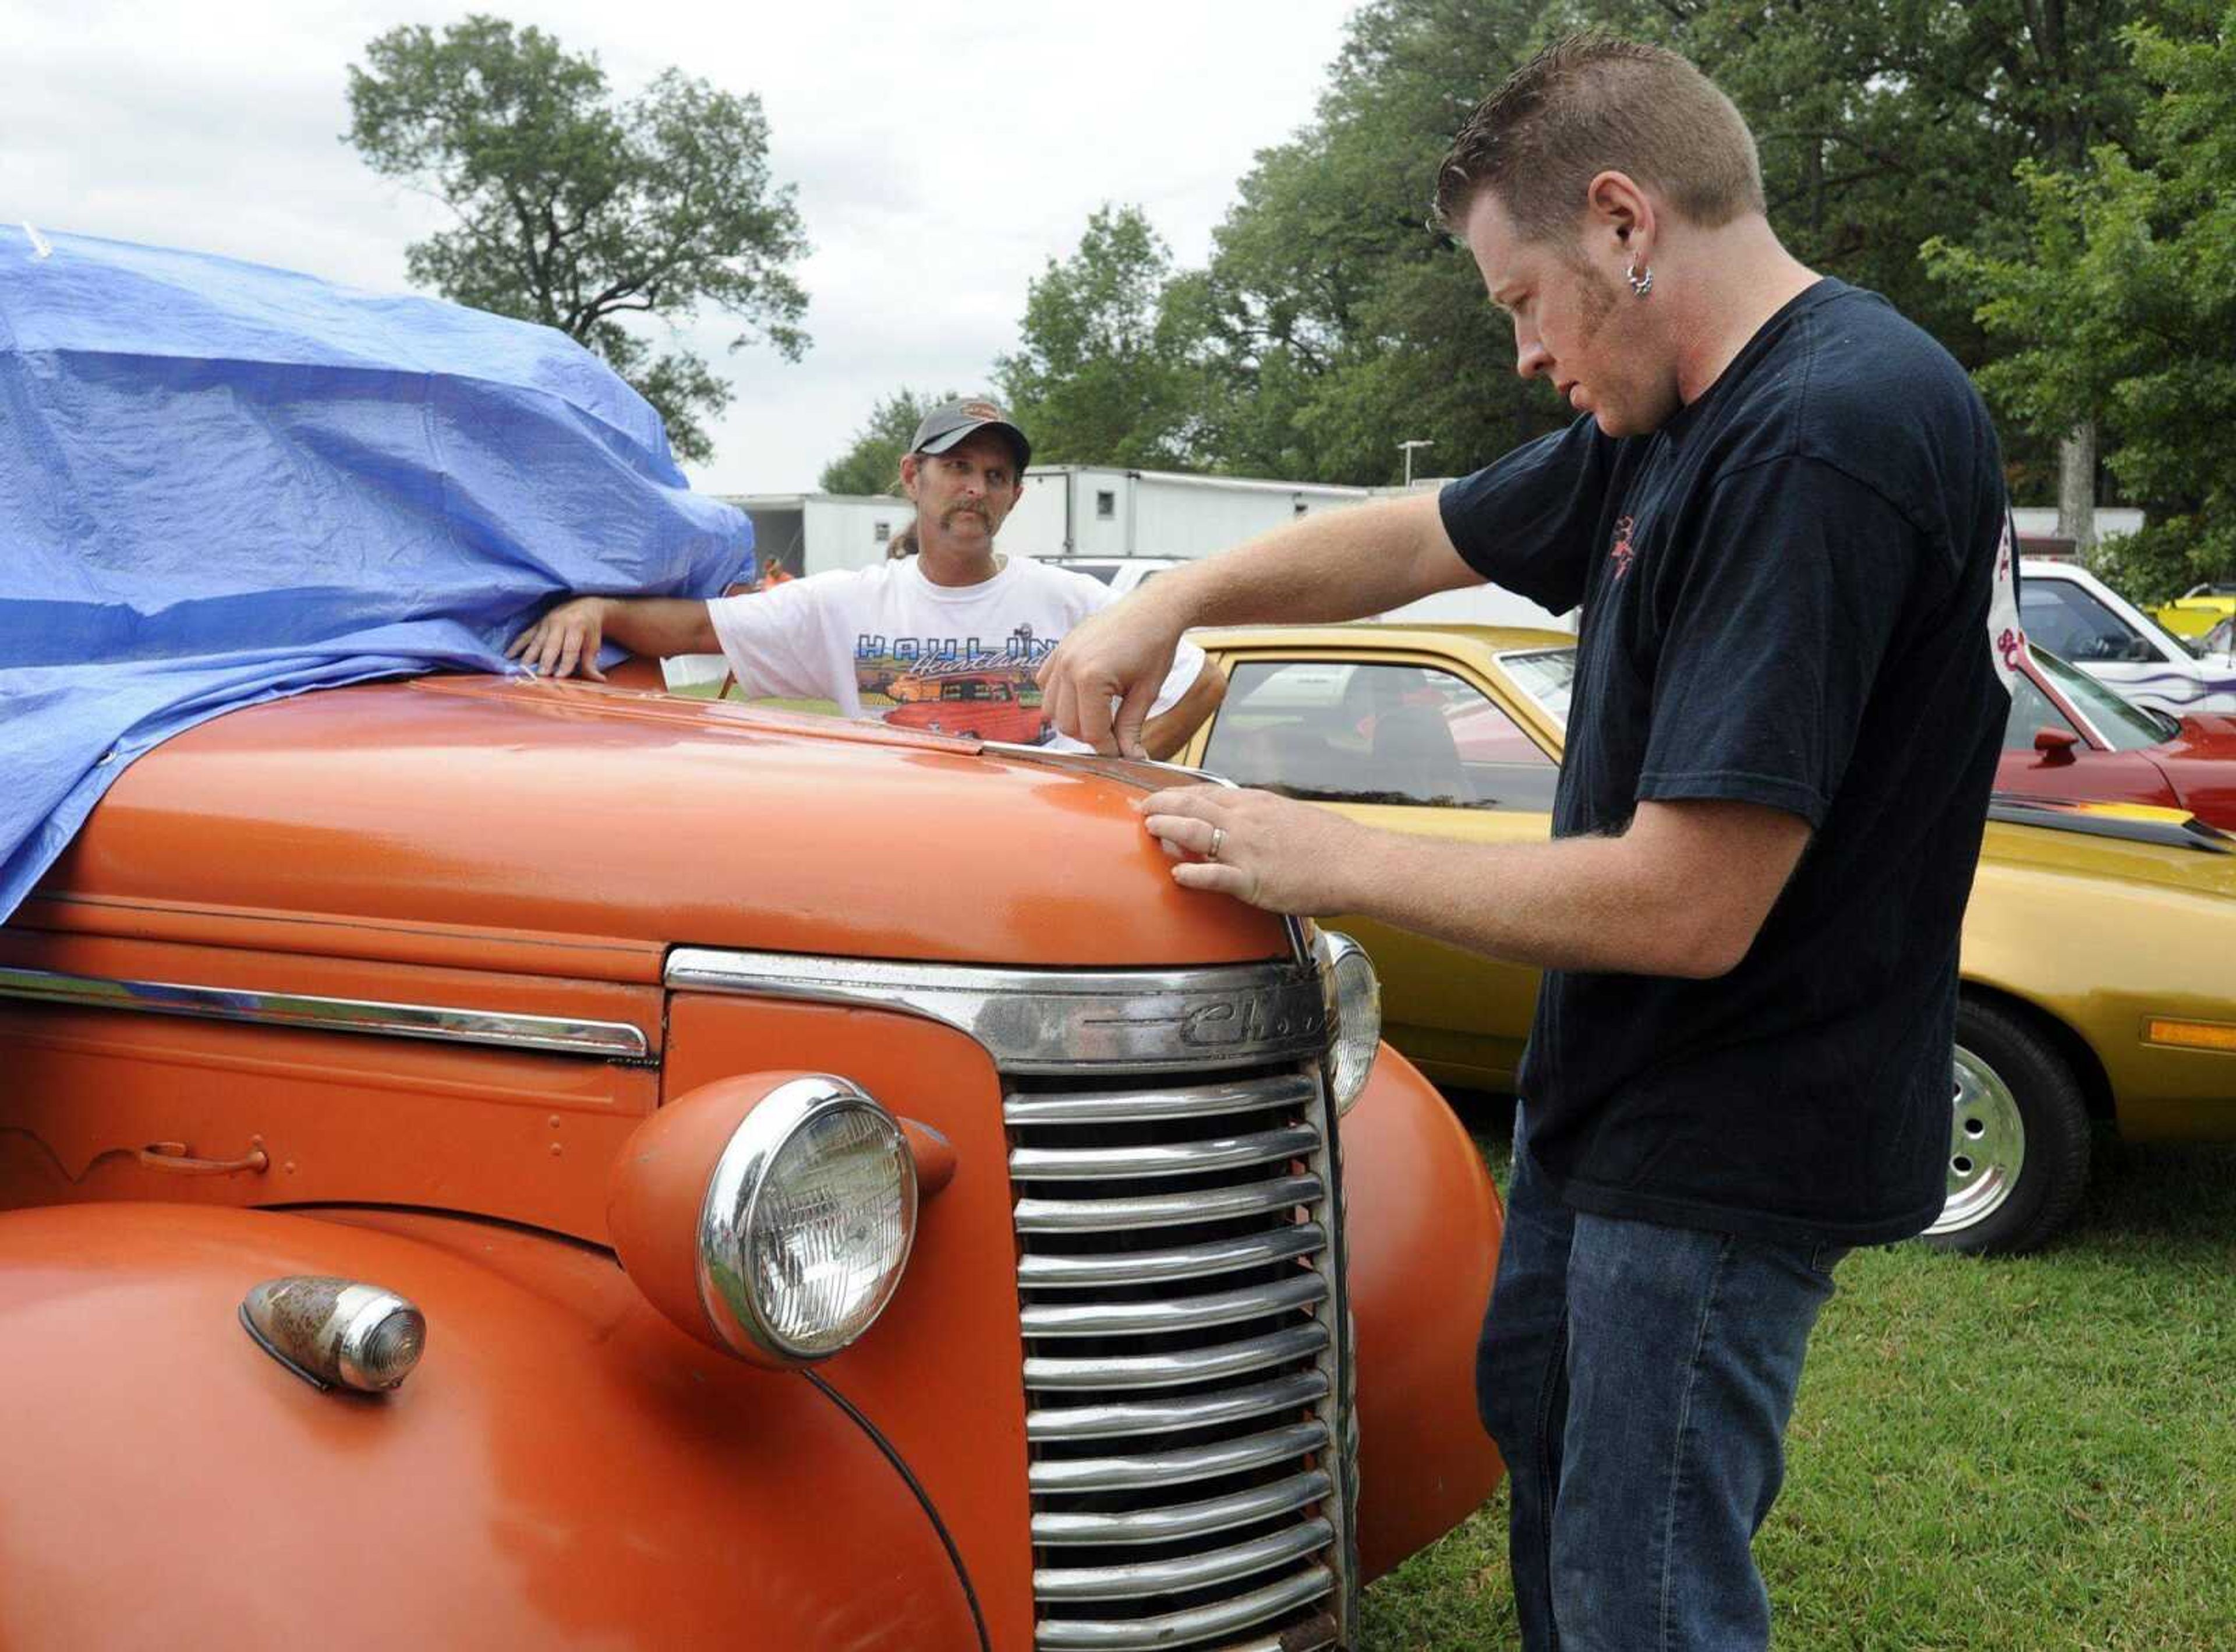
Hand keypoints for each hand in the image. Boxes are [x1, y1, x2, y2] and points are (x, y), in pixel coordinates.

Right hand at [507, 597, 611, 679]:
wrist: (584, 605)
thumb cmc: (590, 629)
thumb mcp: (594, 644)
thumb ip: (592, 663)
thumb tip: (599, 680)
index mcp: (577, 626)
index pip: (570, 648)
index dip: (565, 663)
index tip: (559, 677)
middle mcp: (559, 623)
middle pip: (551, 645)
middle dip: (545, 661)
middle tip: (539, 675)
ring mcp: (546, 623)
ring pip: (536, 642)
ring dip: (528, 656)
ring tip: (522, 670)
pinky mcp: (537, 624)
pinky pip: (525, 635)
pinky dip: (516, 645)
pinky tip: (508, 656)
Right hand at [1035, 595, 1184, 757]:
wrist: (1153, 609)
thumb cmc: (1155, 645)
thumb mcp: (1146, 692)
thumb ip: (1131, 727)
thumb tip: (1131, 757)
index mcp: (1091, 677)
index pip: (1091, 733)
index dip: (1109, 748)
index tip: (1124, 750)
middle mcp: (1068, 666)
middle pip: (1067, 725)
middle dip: (1091, 736)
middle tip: (1115, 733)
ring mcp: (1060, 657)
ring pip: (1051, 710)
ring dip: (1073, 718)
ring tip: (1100, 714)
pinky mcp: (1058, 650)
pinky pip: (1045, 685)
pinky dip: (1059, 697)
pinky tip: (1083, 695)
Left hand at [1138, 784, 1372, 915]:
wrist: (1358, 862)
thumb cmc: (1334, 844)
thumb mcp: (1294, 817)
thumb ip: (1266, 819)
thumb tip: (1251, 824)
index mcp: (1258, 804)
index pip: (1208, 793)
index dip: (1180, 794)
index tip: (1163, 796)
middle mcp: (1248, 821)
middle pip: (1193, 805)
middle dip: (1163, 804)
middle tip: (1142, 808)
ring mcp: (1248, 849)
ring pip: (1196, 831)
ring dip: (1168, 827)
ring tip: (1150, 828)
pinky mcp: (1253, 879)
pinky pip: (1214, 875)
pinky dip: (1192, 873)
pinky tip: (1177, 873)